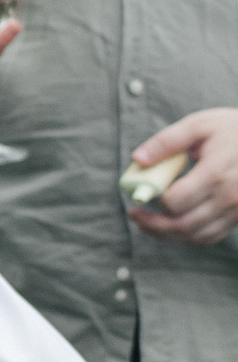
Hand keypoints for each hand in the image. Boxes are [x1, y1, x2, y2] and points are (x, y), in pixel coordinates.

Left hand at [130, 109, 237, 245]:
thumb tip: (138, 158)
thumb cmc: (231, 130)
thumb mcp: (199, 125)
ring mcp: (236, 209)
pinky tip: (171, 226)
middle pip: (183, 224)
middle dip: (153, 224)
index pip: (177, 201)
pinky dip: (187, 236)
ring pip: (196, 235)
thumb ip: (166, 141)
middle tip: (134, 215)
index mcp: (216, 173)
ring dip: (167, 234)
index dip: (155, 200)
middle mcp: (229, 196)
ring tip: (146, 224)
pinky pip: (210, 236)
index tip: (142, 192)